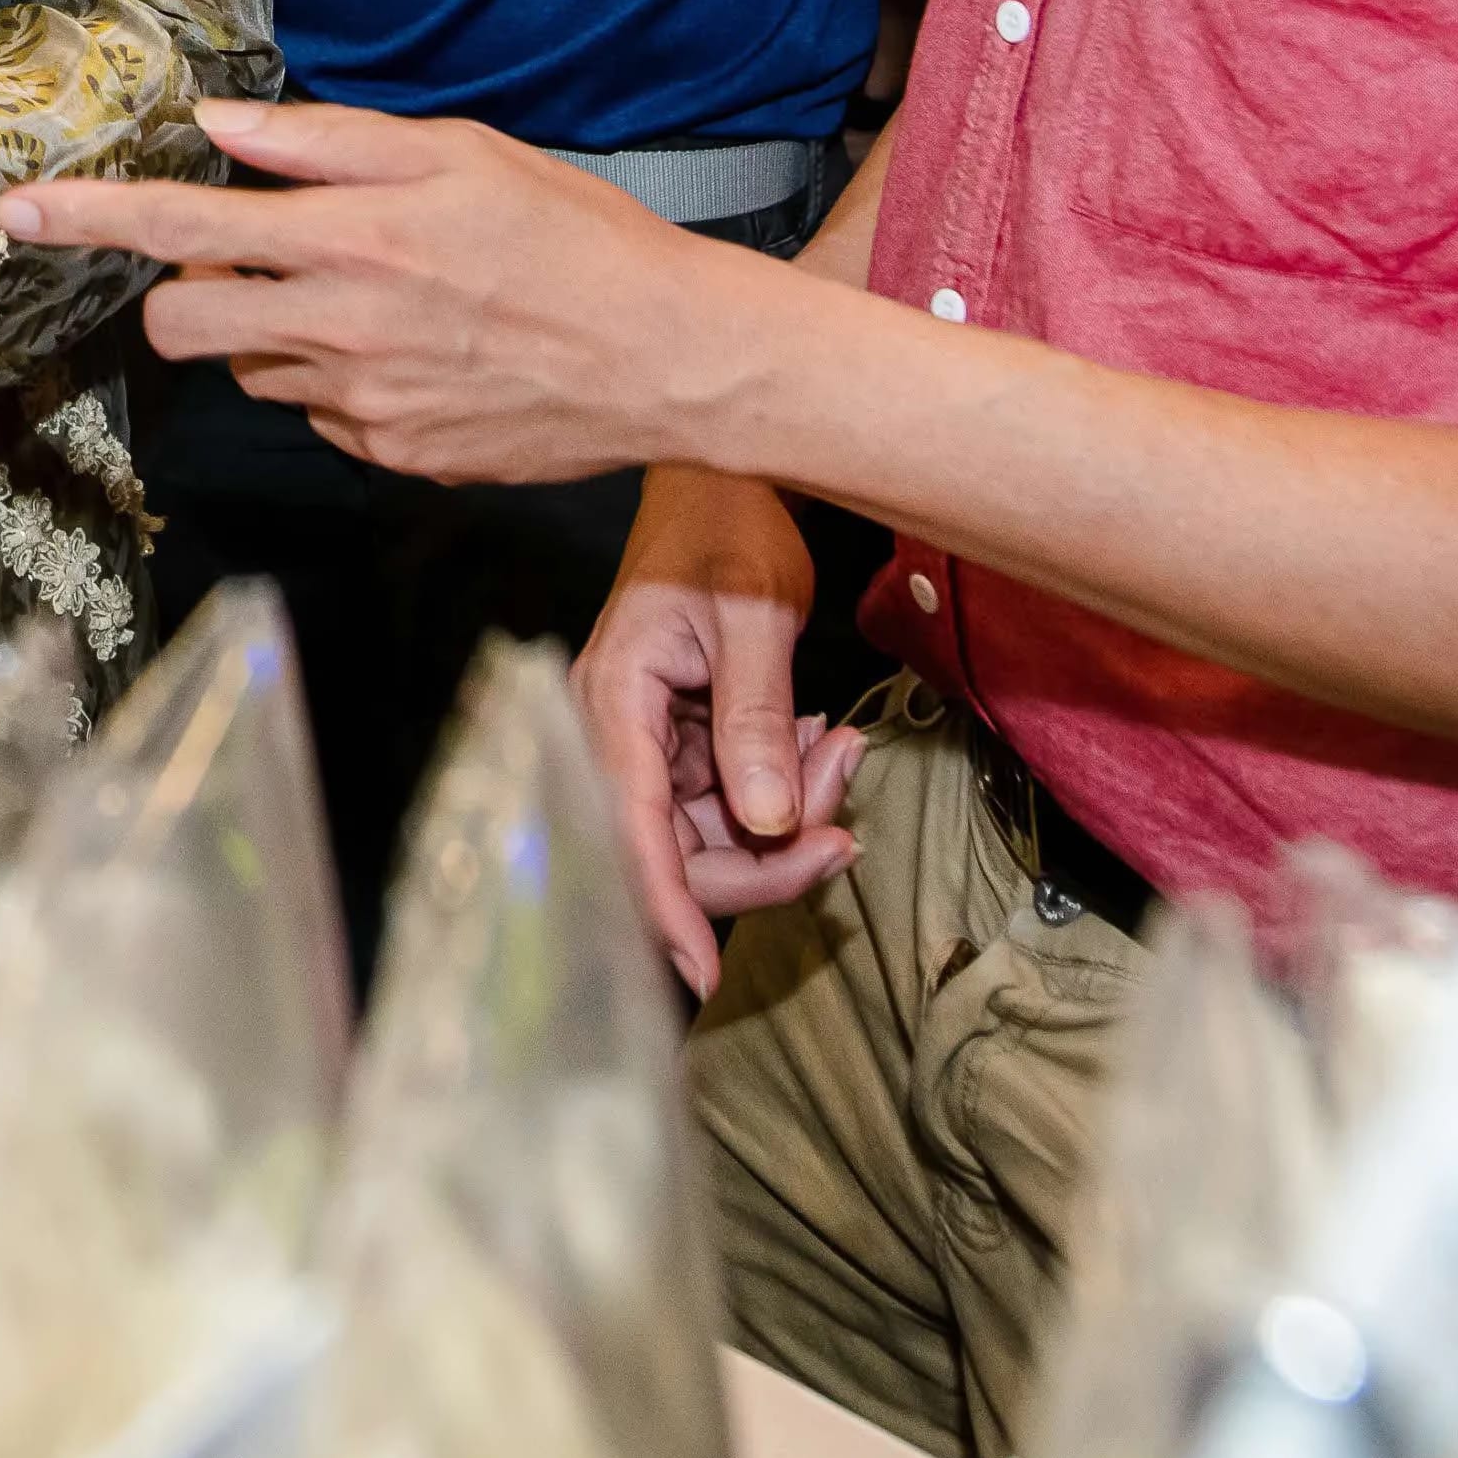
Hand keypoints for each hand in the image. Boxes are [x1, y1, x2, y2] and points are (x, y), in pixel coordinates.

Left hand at [0, 96, 727, 485]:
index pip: (177, 227)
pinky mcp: (394, 455)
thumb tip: (219, 126)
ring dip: (274, 328)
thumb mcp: (460, 152)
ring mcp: (363, 405)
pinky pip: (320, 412)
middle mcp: (340, 330)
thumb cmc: (573, 234)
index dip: (86, 219)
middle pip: (183, 323)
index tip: (17, 211)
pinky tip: (415, 350)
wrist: (668, 357)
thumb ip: (328, 142)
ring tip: (373, 294)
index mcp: (352, 239)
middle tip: (253, 254)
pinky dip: (336, 378)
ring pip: (253, 367)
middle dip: (187, 288)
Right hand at [577, 468, 860, 994]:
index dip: (663, 908)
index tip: (699, 975)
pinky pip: (736, 810)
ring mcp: (652, 749)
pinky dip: (789, 795)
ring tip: (843, 751)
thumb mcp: (753, 613)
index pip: (629, 829)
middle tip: (847, 824)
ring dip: (792, 821)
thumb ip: (755, 718)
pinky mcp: (687, 751)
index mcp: (610, 702)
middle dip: (770, 859)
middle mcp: (616, 737)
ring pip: (717, 842)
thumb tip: (767, 822)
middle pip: (679, 856)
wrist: (726, 482)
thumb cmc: (728, 528)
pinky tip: (821, 743)